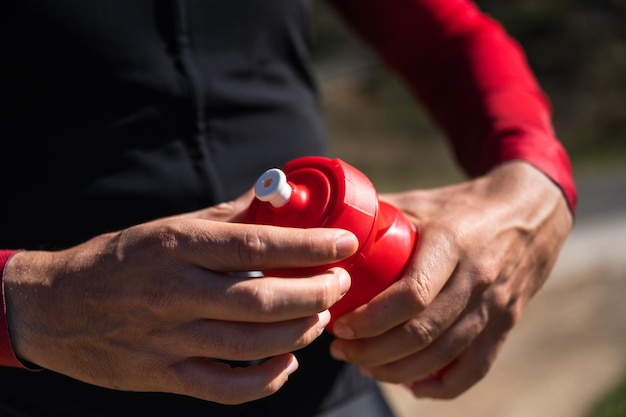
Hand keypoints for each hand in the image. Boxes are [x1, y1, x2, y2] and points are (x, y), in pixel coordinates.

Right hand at [3, 192, 357, 403]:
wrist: (53, 307)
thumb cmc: (120, 260)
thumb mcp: (168, 228)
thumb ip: (226, 217)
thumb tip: (277, 198)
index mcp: (177, 246)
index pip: (256, 244)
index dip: (309, 245)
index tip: (345, 243)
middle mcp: (173, 292)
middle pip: (262, 299)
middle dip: (315, 293)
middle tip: (340, 284)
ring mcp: (167, 338)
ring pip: (251, 343)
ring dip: (299, 332)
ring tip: (321, 316)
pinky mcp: (162, 374)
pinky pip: (226, 387)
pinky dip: (266, 379)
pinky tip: (286, 360)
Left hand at [329, 161, 572, 397]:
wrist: (531, 212)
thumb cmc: (463, 207)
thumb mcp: (421, 202)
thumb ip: (377, 215)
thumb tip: (329, 231)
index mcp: (451, 243)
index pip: (411, 295)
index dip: (370, 319)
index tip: (340, 326)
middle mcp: (477, 278)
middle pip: (423, 334)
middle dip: (373, 352)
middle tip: (342, 351)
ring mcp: (496, 305)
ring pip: (444, 357)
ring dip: (398, 371)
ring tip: (365, 366)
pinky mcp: (507, 323)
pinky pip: (475, 369)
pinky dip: (441, 386)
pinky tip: (413, 385)